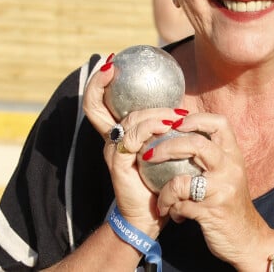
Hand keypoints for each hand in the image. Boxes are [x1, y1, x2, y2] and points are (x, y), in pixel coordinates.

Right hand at [82, 60, 181, 235]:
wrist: (153, 211)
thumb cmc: (160, 174)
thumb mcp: (162, 142)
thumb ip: (163, 120)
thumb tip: (179, 92)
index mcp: (119, 131)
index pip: (99, 102)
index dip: (98, 82)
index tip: (110, 62)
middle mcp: (110, 138)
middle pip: (94, 106)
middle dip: (99, 84)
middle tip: (112, 67)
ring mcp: (112, 150)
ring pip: (128, 120)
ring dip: (153, 112)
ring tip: (174, 114)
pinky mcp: (118, 163)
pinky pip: (134, 139)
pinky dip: (152, 129)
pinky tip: (169, 127)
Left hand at [144, 112, 273, 268]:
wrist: (248, 238)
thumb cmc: (231, 202)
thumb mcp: (228, 173)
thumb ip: (211, 156)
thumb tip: (179, 135)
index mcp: (234, 154)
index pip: (219, 123)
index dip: (196, 119)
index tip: (176, 123)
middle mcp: (230, 167)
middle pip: (196, 144)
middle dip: (167, 147)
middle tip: (149, 154)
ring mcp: (222, 189)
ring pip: (182, 180)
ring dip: (165, 190)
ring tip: (161, 197)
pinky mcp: (212, 211)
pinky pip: (181, 205)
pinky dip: (172, 208)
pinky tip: (172, 212)